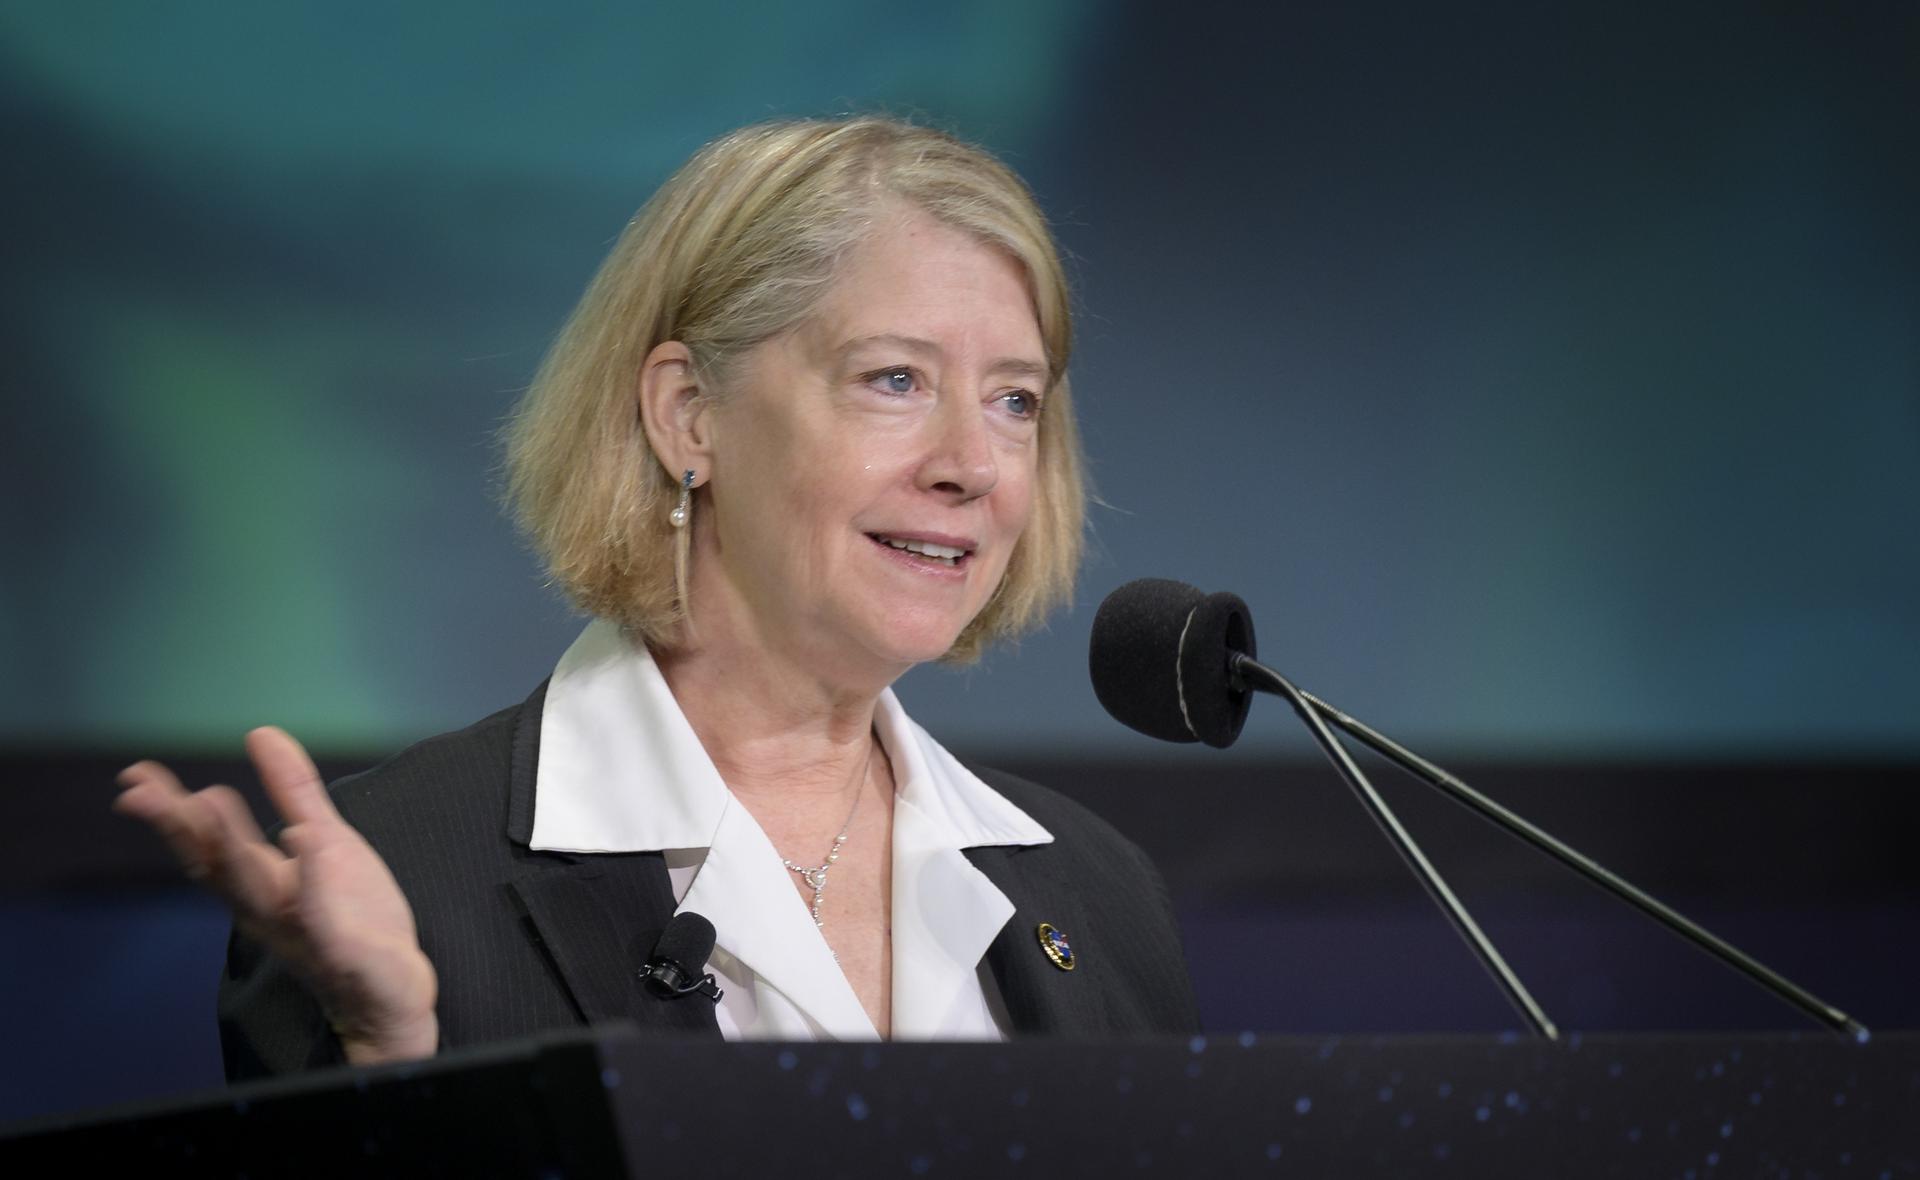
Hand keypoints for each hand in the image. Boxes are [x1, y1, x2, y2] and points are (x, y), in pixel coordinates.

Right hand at [114, 727, 437, 1064]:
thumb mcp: (325, 839)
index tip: (136, 779)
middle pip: (217, 867)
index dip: (171, 813)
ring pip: (257, 893)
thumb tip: (260, 733)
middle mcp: (269, 910)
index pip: (206, 845)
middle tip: (144, 793)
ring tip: (209, 801)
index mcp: (261, 883)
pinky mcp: (345, 954)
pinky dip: (312, 882)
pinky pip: (324, 921)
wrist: (390, 991)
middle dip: (182, 828)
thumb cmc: (350, 915)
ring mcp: (303, 933)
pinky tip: (303, 840)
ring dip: (230, 849)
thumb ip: (294, 791)